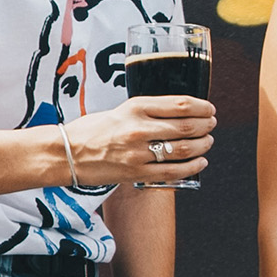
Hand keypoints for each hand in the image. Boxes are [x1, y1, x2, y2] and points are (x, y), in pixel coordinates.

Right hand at [63, 96, 216, 185]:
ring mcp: (139, 152)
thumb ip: (149, 111)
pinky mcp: (137, 173)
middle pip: (187, 126)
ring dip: (203, 145)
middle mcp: (139, 128)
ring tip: (207, 141)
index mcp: (135, 107)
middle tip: (211, 125)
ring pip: (185, 149)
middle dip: (206, 125)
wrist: (66, 153)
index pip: (181, 104)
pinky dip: (193, 166)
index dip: (202, 107)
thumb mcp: (122, 110)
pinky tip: (200, 162)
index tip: (209, 109)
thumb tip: (180, 113)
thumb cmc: (92, 130)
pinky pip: (174, 171)